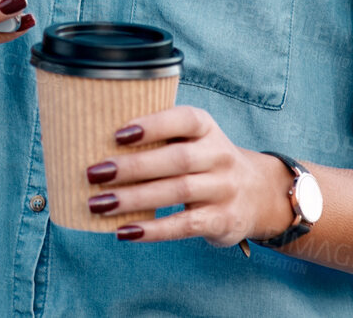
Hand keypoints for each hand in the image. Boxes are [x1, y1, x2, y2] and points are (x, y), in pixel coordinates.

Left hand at [80, 105, 292, 246]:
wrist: (258, 193)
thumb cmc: (204, 160)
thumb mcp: (193, 139)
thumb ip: (159, 137)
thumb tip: (96, 141)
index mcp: (206, 128)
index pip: (183, 120)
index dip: (152, 125)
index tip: (117, 134)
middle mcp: (219, 155)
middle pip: (176, 159)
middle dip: (132, 167)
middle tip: (94, 173)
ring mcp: (223, 189)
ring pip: (177, 191)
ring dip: (134, 199)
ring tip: (99, 204)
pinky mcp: (222, 220)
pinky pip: (185, 224)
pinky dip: (153, 229)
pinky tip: (125, 231)